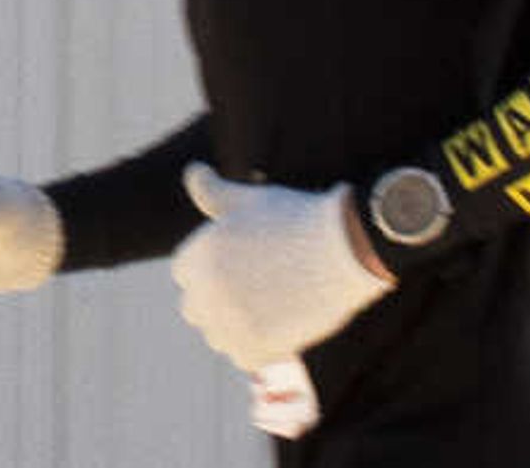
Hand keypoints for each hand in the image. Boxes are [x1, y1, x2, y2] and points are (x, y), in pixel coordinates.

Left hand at [169, 164, 389, 369]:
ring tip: (268, 307)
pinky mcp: (259, 348)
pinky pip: (244, 358)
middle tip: (255, 289)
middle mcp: (208, 292)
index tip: (238, 267)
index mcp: (200, 257)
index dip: (210, 270)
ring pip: (217, 336)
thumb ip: (213, 193)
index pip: (184, 274)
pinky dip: (258, 349)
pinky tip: (280, 326)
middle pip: (194, 308)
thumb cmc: (296, 219)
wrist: (345, 248)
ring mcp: (232, 323)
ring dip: (235, 327)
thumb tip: (193, 171)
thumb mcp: (249, 200)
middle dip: (217, 301)